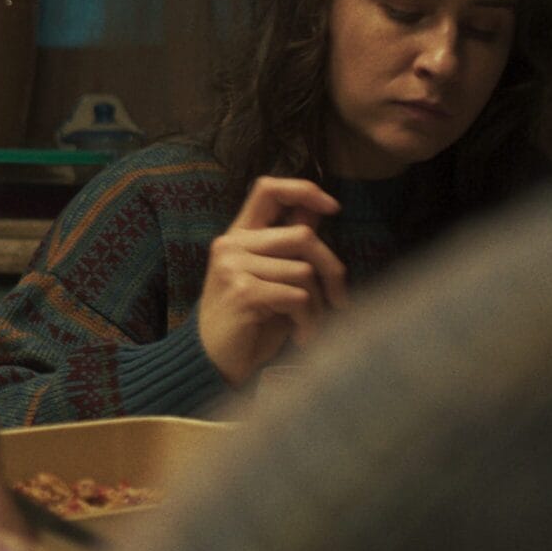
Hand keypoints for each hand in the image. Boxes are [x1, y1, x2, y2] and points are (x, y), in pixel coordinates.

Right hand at [197, 176, 350, 385]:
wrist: (212, 361)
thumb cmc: (248, 323)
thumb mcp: (270, 278)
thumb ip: (289, 246)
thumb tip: (317, 213)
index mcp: (238, 236)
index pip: (268, 189)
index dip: (305, 190)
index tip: (334, 207)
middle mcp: (231, 245)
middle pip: (303, 235)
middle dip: (332, 269)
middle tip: (338, 300)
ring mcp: (234, 267)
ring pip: (304, 271)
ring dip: (318, 306)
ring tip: (308, 326)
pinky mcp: (243, 291)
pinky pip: (298, 297)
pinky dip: (308, 321)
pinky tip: (299, 335)